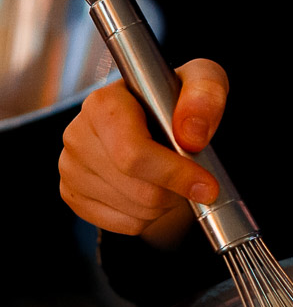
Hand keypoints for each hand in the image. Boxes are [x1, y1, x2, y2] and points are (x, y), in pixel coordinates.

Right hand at [59, 58, 228, 248]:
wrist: (154, 117)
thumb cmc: (177, 99)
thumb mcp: (203, 81)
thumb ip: (205, 96)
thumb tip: (191, 135)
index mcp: (103, 103)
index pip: (133, 154)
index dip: (175, 174)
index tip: (207, 185)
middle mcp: (78, 135)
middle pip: (139, 190)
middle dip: (175, 191)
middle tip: (191, 174)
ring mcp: (70, 167)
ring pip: (135, 211)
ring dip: (165, 203)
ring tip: (168, 175)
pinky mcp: (73, 194)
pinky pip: (124, 225)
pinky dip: (148, 216)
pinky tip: (150, 187)